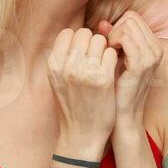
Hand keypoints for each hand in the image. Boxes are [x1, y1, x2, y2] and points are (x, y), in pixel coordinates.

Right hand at [45, 27, 117, 148]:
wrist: (82, 134)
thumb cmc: (72, 105)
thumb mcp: (58, 80)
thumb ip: (64, 58)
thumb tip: (76, 34)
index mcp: (54, 64)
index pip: (68, 33)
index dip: (79, 39)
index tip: (84, 51)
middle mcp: (67, 66)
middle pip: (85, 33)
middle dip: (93, 42)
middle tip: (96, 57)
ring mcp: (86, 72)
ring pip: (100, 40)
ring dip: (104, 49)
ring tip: (103, 64)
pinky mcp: (104, 79)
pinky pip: (112, 54)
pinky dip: (113, 59)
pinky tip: (111, 71)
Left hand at [94, 11, 162, 133]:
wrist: (123, 115)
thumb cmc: (117, 88)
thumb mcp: (116, 59)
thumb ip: (111, 39)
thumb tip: (101, 23)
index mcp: (154, 46)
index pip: (133, 18)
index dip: (117, 26)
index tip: (109, 43)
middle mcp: (157, 49)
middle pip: (132, 19)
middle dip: (115, 29)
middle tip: (107, 48)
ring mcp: (152, 56)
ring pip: (128, 25)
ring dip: (112, 36)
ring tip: (107, 52)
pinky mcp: (142, 65)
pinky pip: (125, 38)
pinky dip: (113, 42)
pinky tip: (108, 55)